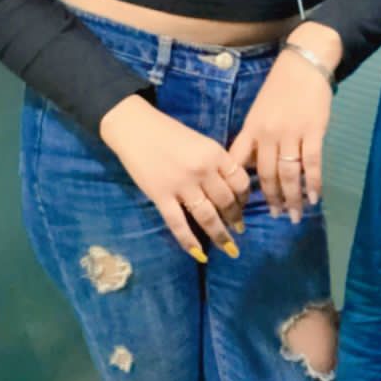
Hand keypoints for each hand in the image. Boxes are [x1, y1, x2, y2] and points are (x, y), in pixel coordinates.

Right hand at [99, 96, 250, 261]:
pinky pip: (178, 224)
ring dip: (220, 235)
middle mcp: (202, 170)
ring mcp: (181, 185)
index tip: (243, 205)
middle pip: (226, 202)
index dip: (245, 197)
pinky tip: (199, 254)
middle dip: (235, 218)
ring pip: (207, 217)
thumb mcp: (201, 141)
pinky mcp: (161, 196)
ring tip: (229, 247)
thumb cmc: (168, 132)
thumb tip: (230, 187)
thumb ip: (216, 162)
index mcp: (215, 153)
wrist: (134, 127)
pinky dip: (189, 241)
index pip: (240, 181)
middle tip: (239, 229)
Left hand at [227, 24, 340, 220]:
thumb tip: (251, 168)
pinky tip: (314, 197)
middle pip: (266, 175)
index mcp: (251, 129)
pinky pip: (311, 163)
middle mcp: (267, 134)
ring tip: (295, 214)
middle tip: (277, 215)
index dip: (238, 187)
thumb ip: (254, 138)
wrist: (303, 65)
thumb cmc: (280, 88)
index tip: (239, 207)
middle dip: (272, 199)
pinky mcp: (312, 131)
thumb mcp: (258, 112)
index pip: (238, 163)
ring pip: (289, 174)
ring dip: (293, 197)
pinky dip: (313, 183)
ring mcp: (290, 133)